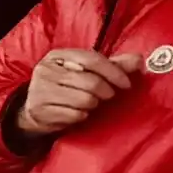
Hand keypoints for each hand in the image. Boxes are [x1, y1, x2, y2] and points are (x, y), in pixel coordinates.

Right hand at [13, 46, 143, 136]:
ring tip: (88, 103)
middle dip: (105, 92)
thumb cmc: (66, 87)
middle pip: (91, 82)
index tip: (127, 84)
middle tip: (107, 96)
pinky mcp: (40, 110)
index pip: (92, 59)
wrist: (34, 110)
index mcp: (58, 56)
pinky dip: (81, 116)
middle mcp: (46, 70)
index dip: (114, 72)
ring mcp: (40, 90)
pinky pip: (75, 115)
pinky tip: (77, 113)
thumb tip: (139, 60)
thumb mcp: (86, 72)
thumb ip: (113, 65)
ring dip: (93, 104)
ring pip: (85, 100)